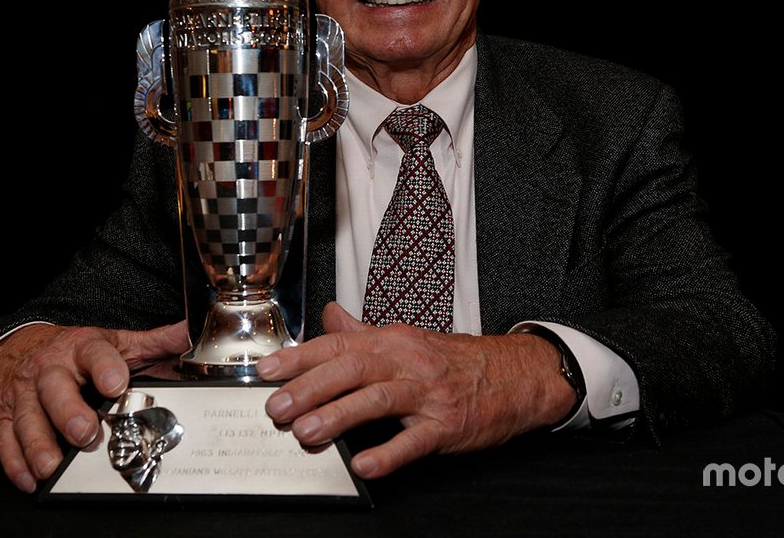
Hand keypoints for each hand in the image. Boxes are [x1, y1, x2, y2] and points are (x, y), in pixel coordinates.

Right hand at [0, 321, 189, 493]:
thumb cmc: (75, 352)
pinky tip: (30, 478)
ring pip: (27, 418)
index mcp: (81, 348)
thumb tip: (192, 336)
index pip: (94, 352)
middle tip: (85, 434)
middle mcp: (50, 369)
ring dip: (39, 444)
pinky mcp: (6, 415)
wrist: (19, 347)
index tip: (116, 384)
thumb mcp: (116, 342)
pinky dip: (16, 462)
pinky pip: (6, 440)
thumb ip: (156, 343)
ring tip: (52, 465)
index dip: (105, 367)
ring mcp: (25, 392)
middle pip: (55, 388)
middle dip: (69, 412)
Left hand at [256, 303, 575, 478]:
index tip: (267, 371)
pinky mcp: (449, 425)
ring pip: (379, 400)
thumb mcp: (408, 340)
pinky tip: (365, 465)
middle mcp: (408, 362)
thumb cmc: (457, 361)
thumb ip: (362, 333)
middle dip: (310, 388)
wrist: (516, 375)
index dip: (301, 357)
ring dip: (339, 415)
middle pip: (353, 369)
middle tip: (277, 407)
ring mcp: (429, 394)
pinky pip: (416, 440)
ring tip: (307, 433)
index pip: (339, 345)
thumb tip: (328, 317)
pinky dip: (389, 453)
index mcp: (393, 341)